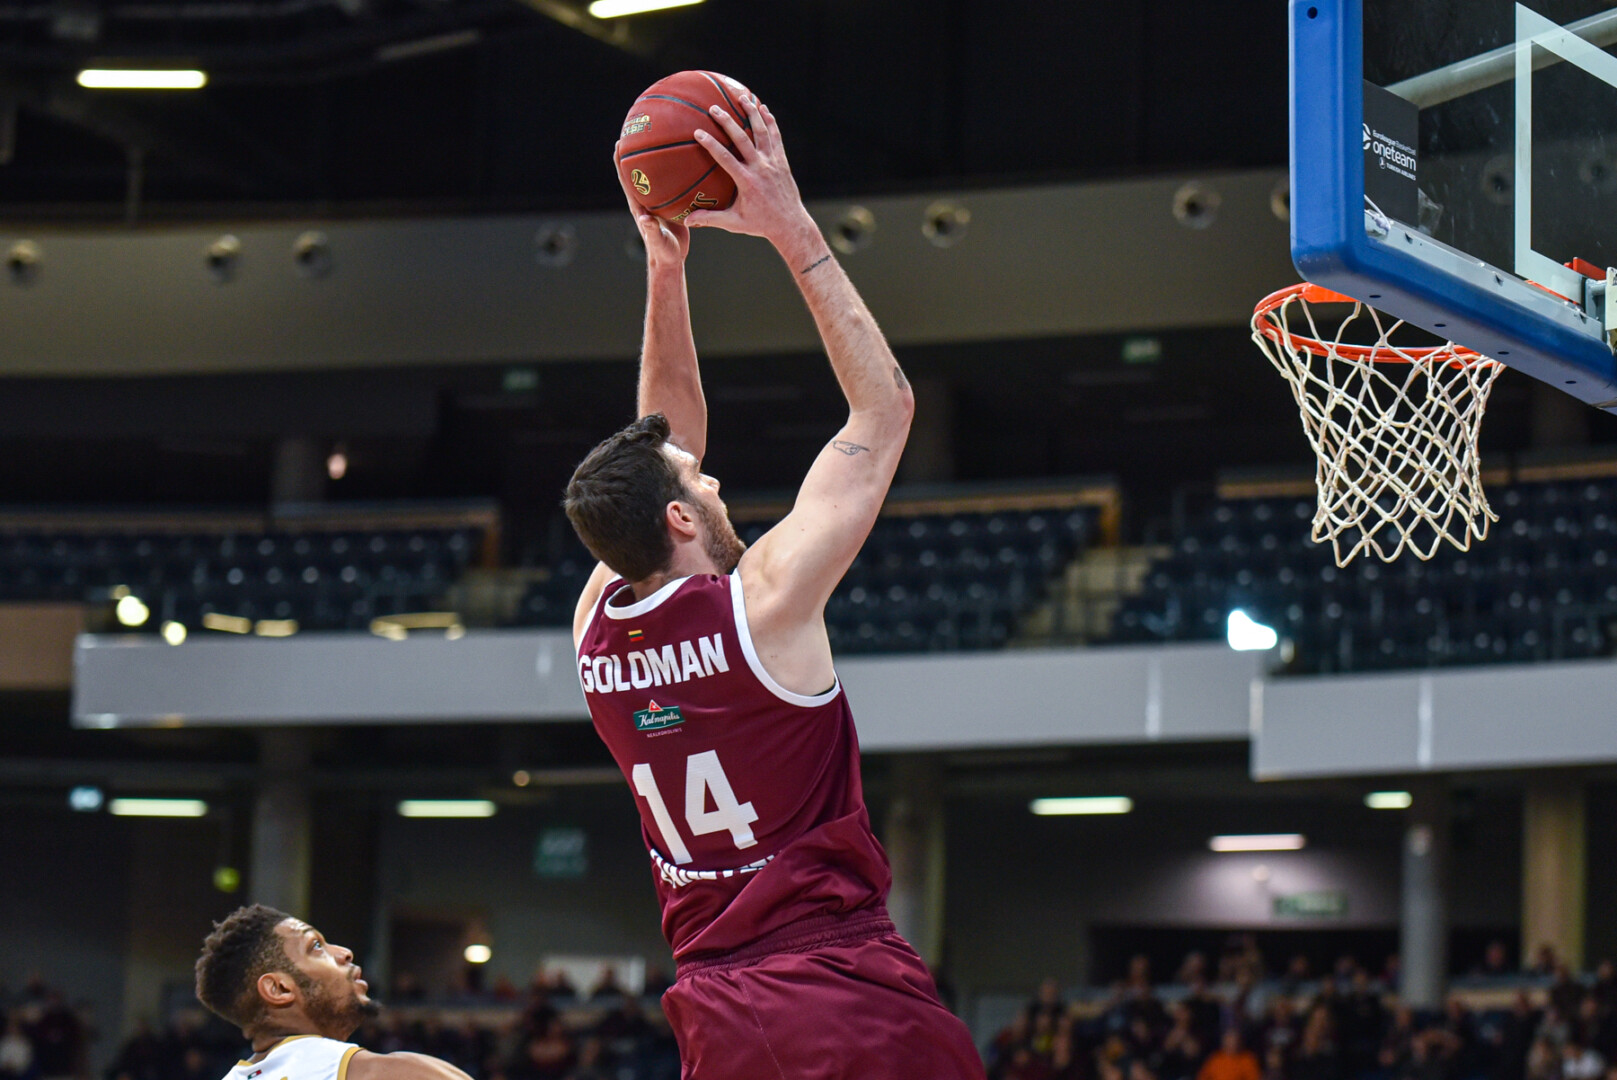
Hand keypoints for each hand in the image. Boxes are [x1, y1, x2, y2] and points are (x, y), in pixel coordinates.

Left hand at [615, 142, 689, 269]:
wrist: (671, 259)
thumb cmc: (662, 252)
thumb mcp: (658, 242)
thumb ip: (652, 231)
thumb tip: (645, 218)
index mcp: (639, 204)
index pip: (626, 177)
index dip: (620, 159)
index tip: (621, 139)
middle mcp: (646, 197)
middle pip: (637, 168)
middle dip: (636, 148)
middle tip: (640, 127)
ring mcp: (657, 199)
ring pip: (656, 172)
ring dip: (658, 154)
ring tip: (664, 134)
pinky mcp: (670, 202)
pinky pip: (673, 181)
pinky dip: (678, 169)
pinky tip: (691, 158)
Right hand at [685, 96, 817, 252]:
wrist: (790, 224)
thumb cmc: (761, 224)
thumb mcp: (734, 223)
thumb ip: (710, 219)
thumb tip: (686, 221)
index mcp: (746, 182)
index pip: (725, 158)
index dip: (711, 144)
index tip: (698, 132)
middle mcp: (760, 168)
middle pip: (742, 139)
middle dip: (727, 122)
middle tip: (714, 108)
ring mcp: (773, 163)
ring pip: (762, 132)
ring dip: (752, 113)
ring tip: (742, 97)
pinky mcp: (782, 161)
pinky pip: (775, 137)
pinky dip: (770, 122)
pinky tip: (763, 108)